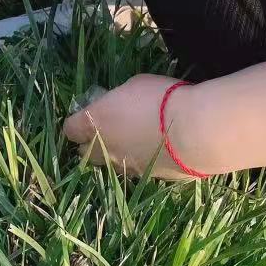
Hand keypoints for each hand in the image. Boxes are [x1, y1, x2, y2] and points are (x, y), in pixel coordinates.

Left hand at [63, 73, 191, 181]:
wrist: (196, 131)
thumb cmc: (161, 98)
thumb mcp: (134, 86)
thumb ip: (117, 100)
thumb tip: (118, 107)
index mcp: (95, 123)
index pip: (69, 130)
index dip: (76, 124)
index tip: (88, 116)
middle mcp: (104, 149)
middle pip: (84, 153)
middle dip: (90, 143)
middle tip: (107, 131)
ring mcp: (126, 168)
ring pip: (110, 165)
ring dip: (115, 154)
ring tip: (134, 140)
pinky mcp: (148, 178)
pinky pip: (136, 171)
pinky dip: (141, 162)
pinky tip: (156, 150)